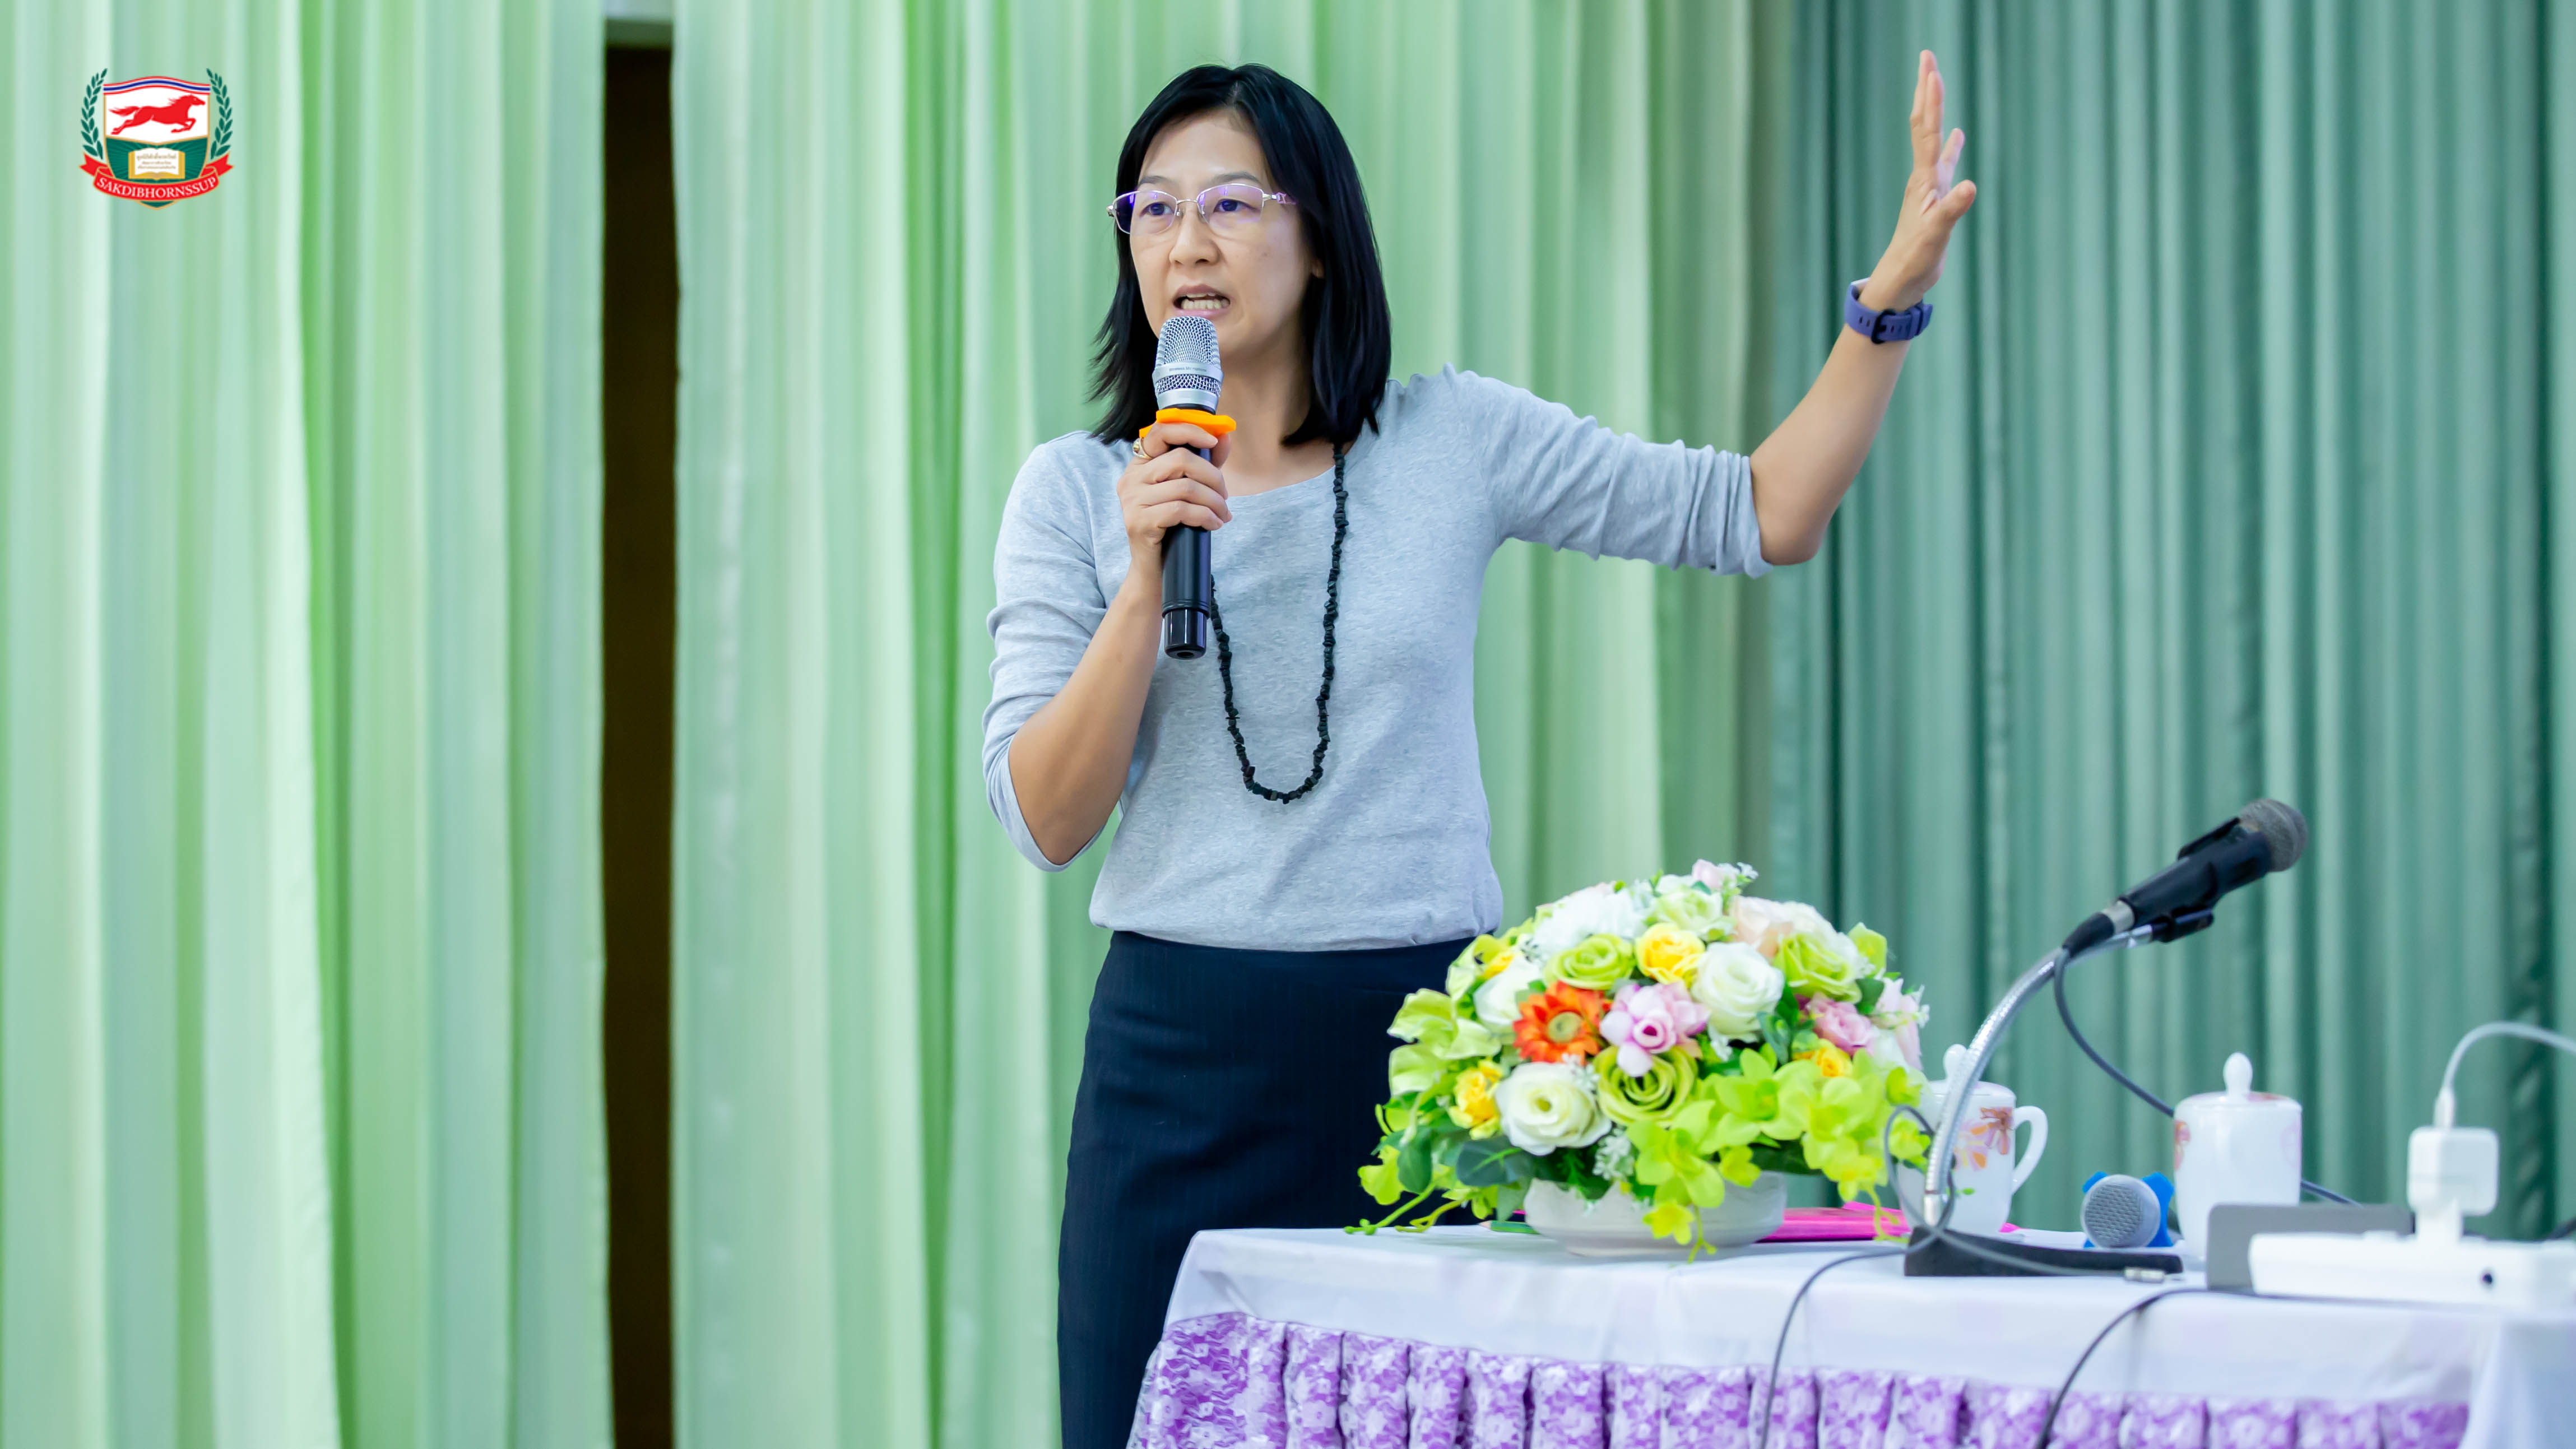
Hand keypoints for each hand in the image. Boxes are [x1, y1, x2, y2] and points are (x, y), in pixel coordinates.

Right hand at [1117, 420, 1231, 595]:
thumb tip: (1225, 435)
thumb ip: (1205, 462)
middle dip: (1213, 477)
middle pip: (1181, 459)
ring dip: (1213, 501)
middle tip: (1224, 497)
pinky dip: (1205, 516)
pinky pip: (1181, 510)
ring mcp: (1132, 501)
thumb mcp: (1190, 490)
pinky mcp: (1139, 522)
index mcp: (1140, 465)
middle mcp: (1131, 479)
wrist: (1155, 571)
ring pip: (1185, 487)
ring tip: (1223, 515)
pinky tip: (1214, 524)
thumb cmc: (1174, 528)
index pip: (1160, 432)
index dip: (1189, 430)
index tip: (1214, 440)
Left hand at [1860, 50, 1976, 313]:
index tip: (1932, 68)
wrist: (1900, 280)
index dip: (1932, 99)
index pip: (1928, 129)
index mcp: (1923, 179)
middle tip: (1927, 57)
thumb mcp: (1935, 235)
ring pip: (1934, 138)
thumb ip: (1951, 210)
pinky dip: (1953, 147)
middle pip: (1925, 123)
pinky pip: (1946, 163)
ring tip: (1938, 83)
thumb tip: (1969, 186)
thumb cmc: (1914, 260)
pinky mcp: (1935, 199)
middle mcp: (1923, 176)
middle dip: (1927, 90)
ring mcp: (1929, 186)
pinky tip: (1960, 135)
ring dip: (1938, 110)